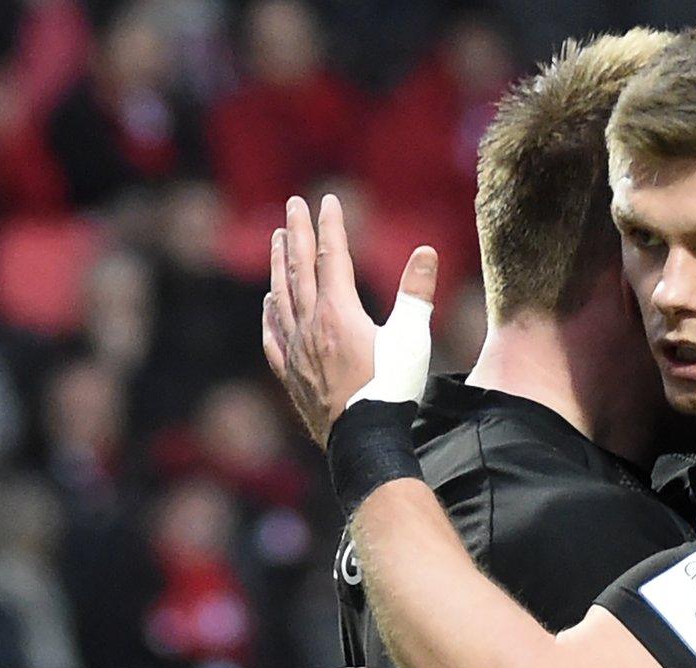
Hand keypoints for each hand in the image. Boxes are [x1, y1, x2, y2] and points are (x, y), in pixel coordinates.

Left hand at [263, 194, 437, 443]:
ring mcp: (296, 349)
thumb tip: (426, 252)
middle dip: (298, 233)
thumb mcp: (412, 338)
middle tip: (293, 205)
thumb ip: (416, 293)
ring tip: (277, 241)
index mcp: (338, 311)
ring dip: (279, 265)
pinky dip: (270, 313)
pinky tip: (268, 304)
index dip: (331, 226)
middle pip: (300, 269)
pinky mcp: (291, 373)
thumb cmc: (391, 388)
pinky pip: (274, 335)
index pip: (332, 256)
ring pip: (281, 297)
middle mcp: (310, 324)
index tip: (328, 200)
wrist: (364, 438)